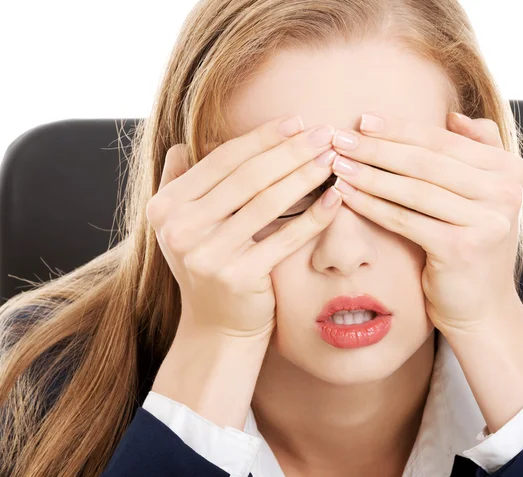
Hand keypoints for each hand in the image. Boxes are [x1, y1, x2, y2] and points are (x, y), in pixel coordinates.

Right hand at [146, 116, 341, 339]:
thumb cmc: (209, 264)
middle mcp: (180, 229)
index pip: (222, 160)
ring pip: (267, 202)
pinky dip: (314, 216)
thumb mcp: (182, 225)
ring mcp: (208, 255)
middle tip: (325, 132)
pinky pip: (285, 238)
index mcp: (165, 206)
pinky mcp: (239, 277)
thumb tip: (180, 146)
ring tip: (333, 158)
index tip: (297, 121)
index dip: (262, 137)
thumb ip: (178, 183)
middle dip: (291, 150)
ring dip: (306, 175)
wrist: (217, 325)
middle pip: (247, 177)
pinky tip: (335, 197)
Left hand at [329, 111, 522, 333]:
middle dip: (378, 148)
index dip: (400, 129)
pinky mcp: (461, 249)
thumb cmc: (469, 243)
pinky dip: (372, 205)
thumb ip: (478, 150)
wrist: (481, 305)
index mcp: (508, 169)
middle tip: (340, 138)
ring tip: (337, 164)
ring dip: (369, 175)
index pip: (443, 141)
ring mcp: (485, 221)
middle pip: (426, 162)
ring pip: (413, 190)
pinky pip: (405, 220)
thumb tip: (453, 115)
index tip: (363, 120)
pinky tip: (345, 195)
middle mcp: (503, 191)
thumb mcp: (482, 194)